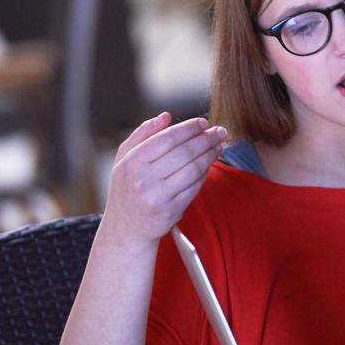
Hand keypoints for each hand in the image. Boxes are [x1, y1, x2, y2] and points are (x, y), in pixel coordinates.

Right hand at [99, 113, 226, 246]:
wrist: (125, 229)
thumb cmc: (127, 187)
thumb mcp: (124, 159)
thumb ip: (143, 134)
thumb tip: (166, 116)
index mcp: (132, 162)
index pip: (167, 138)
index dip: (189, 128)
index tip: (203, 122)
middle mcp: (143, 179)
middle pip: (184, 152)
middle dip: (206, 139)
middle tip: (220, 131)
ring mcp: (158, 196)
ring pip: (193, 169)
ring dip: (211, 154)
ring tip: (219, 145)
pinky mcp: (172, 210)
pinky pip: (196, 186)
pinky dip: (205, 173)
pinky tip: (210, 164)